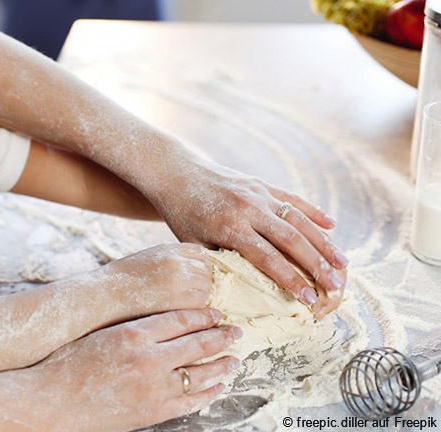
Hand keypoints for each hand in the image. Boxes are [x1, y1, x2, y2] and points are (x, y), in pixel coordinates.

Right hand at [35, 309, 241, 431]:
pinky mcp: (152, 412)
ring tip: (234, 359)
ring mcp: (153, 388)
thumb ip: (134, 328)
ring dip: (221, 365)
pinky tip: (217, 386)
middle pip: (198, 343)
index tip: (216, 314)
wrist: (50, 401)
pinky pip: (190, 401)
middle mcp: (148, 358)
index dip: (204, 316)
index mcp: (134, 333)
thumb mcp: (101, 334)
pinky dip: (208, 393)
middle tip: (236, 332)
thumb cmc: (67, 364)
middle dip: (221, 337)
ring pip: (200, 373)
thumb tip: (163, 323)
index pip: (181, 319)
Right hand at [95, 243, 212, 311]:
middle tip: (193, 294)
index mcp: (167, 249)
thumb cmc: (121, 281)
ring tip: (186, 304)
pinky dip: (197, 309)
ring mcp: (177, 281)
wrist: (103, 296)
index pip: (201, 253)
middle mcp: (175, 261)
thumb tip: (192, 271)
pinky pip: (201, 304)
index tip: (197, 277)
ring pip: (207, 287)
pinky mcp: (177, 301)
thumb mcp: (147, 259)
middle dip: (204, 281)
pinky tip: (183, 313)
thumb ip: (170, 261)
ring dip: (201, 296)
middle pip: (207, 270)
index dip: (202, 266)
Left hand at [151, 159, 347, 315]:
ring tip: (342, 263)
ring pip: (299, 219)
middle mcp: (249, 208)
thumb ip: (221, 265)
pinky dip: (313, 212)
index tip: (310, 300)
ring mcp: (258, 193)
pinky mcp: (261, 183)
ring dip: (323, 241)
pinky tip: (332, 225)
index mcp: (230, 227)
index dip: (291, 280)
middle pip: (291, 239)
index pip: (268, 258)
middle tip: (335, 286)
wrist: (176, 174)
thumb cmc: (182, 216)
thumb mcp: (194, 244)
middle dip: (316, 265)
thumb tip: (245, 291)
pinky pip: (292, 199)